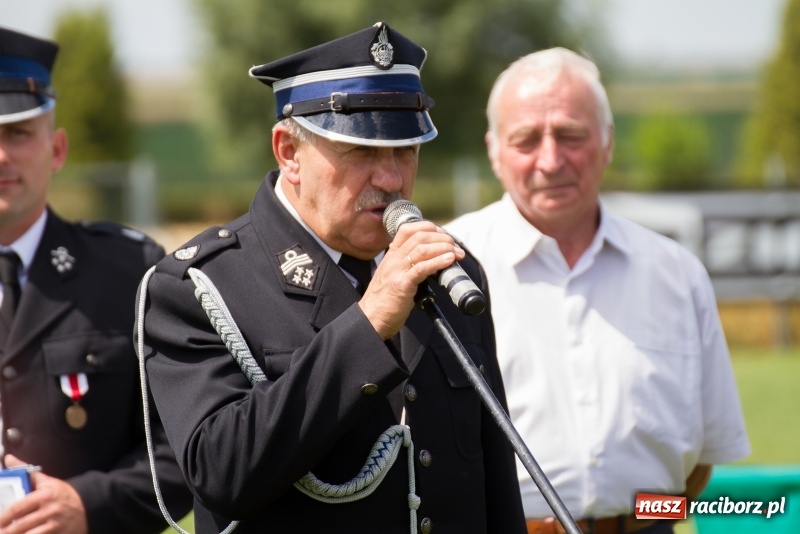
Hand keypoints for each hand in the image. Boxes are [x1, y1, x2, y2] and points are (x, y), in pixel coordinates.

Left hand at [0, 454, 87, 533]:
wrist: (88, 505)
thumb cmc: (64, 494)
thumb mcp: (48, 481)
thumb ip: (26, 472)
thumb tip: (8, 459)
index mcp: (45, 495)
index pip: (17, 508)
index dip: (3, 517)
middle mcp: (49, 510)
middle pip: (20, 525)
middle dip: (6, 531)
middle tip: (0, 531)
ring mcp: (55, 524)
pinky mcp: (59, 533)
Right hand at [360, 220, 464, 338]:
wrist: (371, 318)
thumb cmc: (385, 301)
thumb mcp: (394, 275)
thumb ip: (408, 266)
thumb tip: (433, 262)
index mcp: (391, 255)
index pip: (409, 229)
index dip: (430, 228)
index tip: (445, 236)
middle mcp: (393, 259)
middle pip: (420, 236)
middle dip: (443, 238)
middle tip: (456, 247)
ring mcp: (397, 270)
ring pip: (422, 249)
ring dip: (445, 248)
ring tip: (457, 254)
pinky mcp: (402, 285)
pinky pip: (422, 268)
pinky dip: (438, 261)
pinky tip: (449, 260)